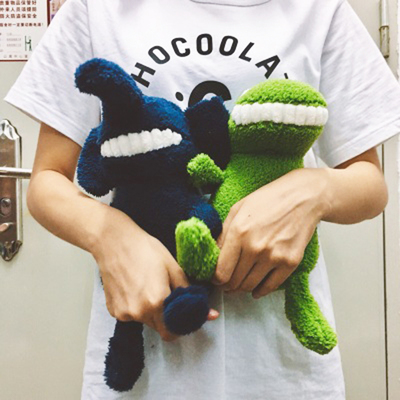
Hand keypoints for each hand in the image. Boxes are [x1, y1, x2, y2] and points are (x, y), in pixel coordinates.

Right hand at [91, 211, 218, 341]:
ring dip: (152, 311)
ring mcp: (124, 313)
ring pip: (146, 321)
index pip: (174, 331)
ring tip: (149, 286)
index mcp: (157, 302)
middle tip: (168, 296)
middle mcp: (139, 312)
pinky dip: (137, 307)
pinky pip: (132, 316)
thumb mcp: (173, 267)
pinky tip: (136, 288)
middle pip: (160, 328)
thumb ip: (188, 293)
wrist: (114, 241)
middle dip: (168, 317)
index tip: (186, 316)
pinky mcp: (114, 311)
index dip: (182, 325)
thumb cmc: (144, 249)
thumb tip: (207, 312)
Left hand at [212, 168, 329, 297]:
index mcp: (238, 232)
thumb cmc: (269, 200)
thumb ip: (223, 233)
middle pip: (234, 282)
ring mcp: (274, 256)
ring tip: (239, 285)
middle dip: (227, 286)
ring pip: (250, 286)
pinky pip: (270, 287)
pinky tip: (256, 289)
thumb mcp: (238, 209)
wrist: (303, 197)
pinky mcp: (290, 262)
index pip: (220, 271)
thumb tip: (214, 255)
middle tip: (226, 284)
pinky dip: (260, 291)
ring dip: (241, 289)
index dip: (215, 279)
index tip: (216, 279)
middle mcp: (255, 247)